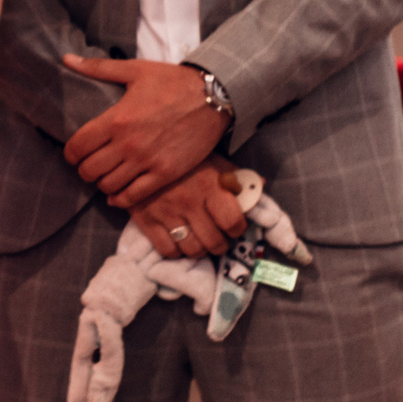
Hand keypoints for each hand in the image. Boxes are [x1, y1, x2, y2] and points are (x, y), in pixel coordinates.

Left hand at [60, 54, 228, 208]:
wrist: (213, 96)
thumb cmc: (172, 81)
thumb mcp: (133, 70)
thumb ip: (97, 68)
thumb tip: (66, 58)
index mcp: (116, 120)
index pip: (77, 147)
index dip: (70, 153)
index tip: (74, 152)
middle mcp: (128, 144)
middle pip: (89, 171)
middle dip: (84, 169)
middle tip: (89, 164)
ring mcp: (147, 162)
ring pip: (109, 186)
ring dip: (102, 183)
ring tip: (106, 175)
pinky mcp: (166, 174)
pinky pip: (134, 196)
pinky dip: (121, 199)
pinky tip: (118, 194)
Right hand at [130, 158, 248, 258]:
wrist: (141, 149)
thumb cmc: (184, 157)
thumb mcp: (214, 159)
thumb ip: (237, 176)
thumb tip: (261, 186)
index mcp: (209, 186)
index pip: (233, 222)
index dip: (238, 229)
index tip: (234, 226)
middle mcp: (189, 203)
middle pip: (214, 242)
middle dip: (220, 243)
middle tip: (218, 237)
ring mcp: (166, 213)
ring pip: (192, 250)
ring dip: (200, 249)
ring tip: (200, 240)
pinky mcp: (146, 220)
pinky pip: (167, 250)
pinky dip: (176, 251)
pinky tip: (179, 240)